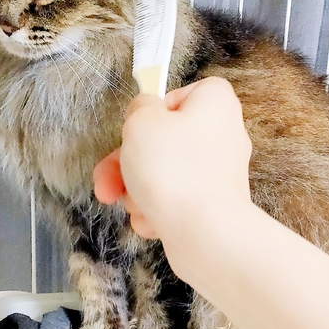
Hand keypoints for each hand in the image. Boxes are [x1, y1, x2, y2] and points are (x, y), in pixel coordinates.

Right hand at [93, 77, 252, 272]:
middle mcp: (222, 135)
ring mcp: (218, 174)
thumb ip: (139, 107)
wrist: (205, 234)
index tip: (139, 126)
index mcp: (215, 103)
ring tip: (133, 202)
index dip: (154, 110)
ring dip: (138, 187)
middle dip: (127, 162)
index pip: (181, 94)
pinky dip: (157, 209)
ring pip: (164, 172)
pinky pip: (174, 200)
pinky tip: (151, 219)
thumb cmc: (175, 170)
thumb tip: (145, 112)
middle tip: (106, 179)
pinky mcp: (212, 205)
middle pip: (163, 140)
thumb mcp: (142, 121)